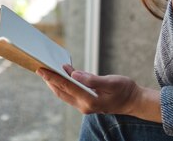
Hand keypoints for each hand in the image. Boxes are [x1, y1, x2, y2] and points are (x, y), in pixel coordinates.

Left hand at [36, 65, 160, 121]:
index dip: (52, 77)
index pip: (66, 86)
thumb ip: (92, 79)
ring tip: (46, 71)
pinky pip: (70, 93)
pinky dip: (63, 85)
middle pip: (61, 91)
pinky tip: (61, 76)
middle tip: (39, 68)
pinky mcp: (86, 103)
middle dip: (49, 80)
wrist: (133, 101)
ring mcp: (84, 106)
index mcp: (89, 100)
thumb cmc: (124, 90)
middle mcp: (84, 105)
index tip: (41, 70)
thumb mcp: (111, 82)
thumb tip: (74, 74)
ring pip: (64, 94)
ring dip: (54, 83)